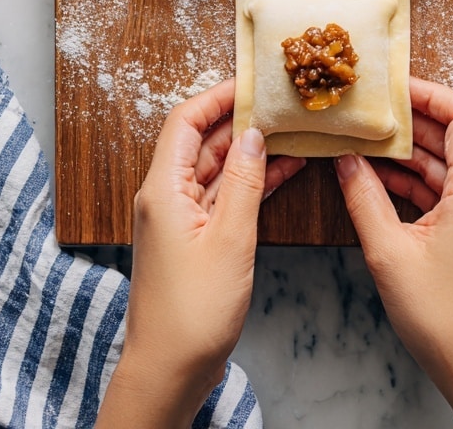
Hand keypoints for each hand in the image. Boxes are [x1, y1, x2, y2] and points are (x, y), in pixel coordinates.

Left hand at [96, 78, 304, 428]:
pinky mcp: (194, 238)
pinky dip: (249, 181)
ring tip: (290, 128)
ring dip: (249, 149)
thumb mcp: (229, 239)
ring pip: (215, 167)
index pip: (185, 119)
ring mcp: (180, 217)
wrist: (169, 370)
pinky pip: (222, 195)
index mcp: (163, 187)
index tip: (252, 82)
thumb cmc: (192, 312)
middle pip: (201, 140)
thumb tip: (254, 133)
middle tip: (279, 102)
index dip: (217, 96)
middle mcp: (166, 195)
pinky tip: (284, 169)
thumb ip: (243, 181)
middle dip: (239, 118)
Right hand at [334, 77, 452, 428]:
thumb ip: (364, 198)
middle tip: (368, 112)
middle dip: (410, 120)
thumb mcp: (390, 254)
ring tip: (366, 144)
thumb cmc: (445, 320)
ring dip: (412, 152)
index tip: (390, 88)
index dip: (428, 92)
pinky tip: (383, 180)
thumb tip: (344, 160)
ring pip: (452, 161)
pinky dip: (421, 180)